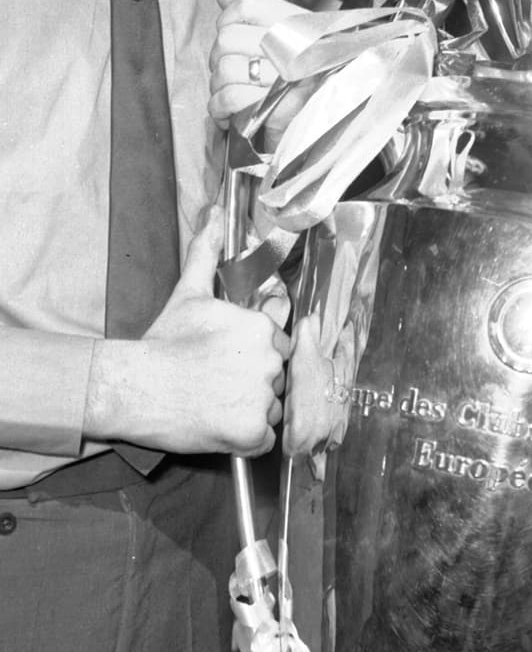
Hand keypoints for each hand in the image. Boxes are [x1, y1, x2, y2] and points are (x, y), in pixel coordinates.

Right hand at [85, 215, 289, 456]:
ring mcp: (262, 398)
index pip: (277, 346)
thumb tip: (216, 211)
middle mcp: (269, 361)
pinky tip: (219, 425)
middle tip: (217, 384)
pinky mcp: (251, 434)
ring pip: (272, 408)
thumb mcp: (190, 292)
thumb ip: (207, 251)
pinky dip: (247, 438)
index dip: (254, 355)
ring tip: (214, 403)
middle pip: (277, 377)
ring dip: (251, 410)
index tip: (227, 361)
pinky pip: (264, 439)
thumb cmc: (163, 341)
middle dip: (254, 382)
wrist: (134, 387)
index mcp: (262, 329)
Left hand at [208, 0, 303, 124]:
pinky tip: (225, 108)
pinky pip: (231, 96)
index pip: (247, 5)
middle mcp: (293, 45)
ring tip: (229, 88)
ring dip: (218, 84)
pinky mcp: (276, 102)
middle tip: (229, 66)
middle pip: (228, 38)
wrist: (323, 106)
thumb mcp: (281, 30)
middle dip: (218, 56)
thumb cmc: (301, 67)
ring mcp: (286, 75)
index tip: (229, 28)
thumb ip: (252, 8)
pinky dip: (220, 105)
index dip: (228, 16)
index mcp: (295, 22)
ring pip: (225, 69)